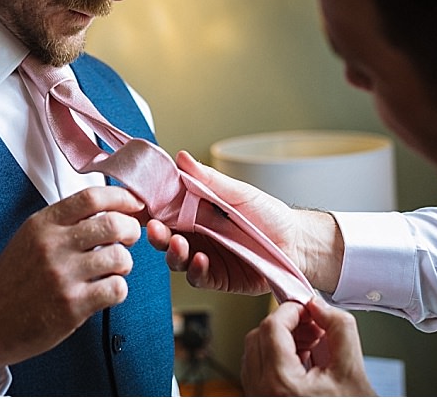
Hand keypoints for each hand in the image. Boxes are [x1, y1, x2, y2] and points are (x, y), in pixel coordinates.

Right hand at [0, 186, 144, 373]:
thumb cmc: (14, 279)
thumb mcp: (30, 237)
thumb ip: (64, 221)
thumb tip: (109, 207)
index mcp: (43, 224)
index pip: (91, 198)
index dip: (121, 198)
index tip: (133, 204)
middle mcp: (52, 246)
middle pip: (112, 224)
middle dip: (131, 229)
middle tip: (129, 237)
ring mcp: (62, 276)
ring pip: (119, 257)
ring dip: (124, 263)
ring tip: (114, 269)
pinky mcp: (72, 306)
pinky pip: (116, 289)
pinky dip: (118, 289)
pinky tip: (105, 290)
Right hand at [146, 150, 342, 293]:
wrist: (297, 242)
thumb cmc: (270, 215)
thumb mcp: (239, 192)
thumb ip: (209, 179)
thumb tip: (181, 157)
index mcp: (197, 211)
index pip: (165, 209)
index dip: (150, 208)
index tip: (139, 204)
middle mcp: (197, 235)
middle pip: (165, 236)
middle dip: (155, 233)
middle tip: (154, 228)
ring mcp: (205, 257)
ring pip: (176, 258)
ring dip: (172, 252)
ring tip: (178, 244)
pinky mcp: (217, 278)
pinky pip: (199, 277)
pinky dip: (195, 270)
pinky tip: (200, 260)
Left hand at [242, 297, 375, 395]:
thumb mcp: (352, 370)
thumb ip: (339, 328)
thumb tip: (319, 306)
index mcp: (281, 383)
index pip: (272, 327)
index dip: (292, 310)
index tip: (309, 308)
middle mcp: (262, 392)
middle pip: (259, 336)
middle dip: (287, 324)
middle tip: (314, 326)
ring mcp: (259, 397)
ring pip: (255, 351)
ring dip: (281, 339)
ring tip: (313, 344)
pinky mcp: (262, 400)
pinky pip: (258, 369)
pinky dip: (277, 356)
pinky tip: (304, 360)